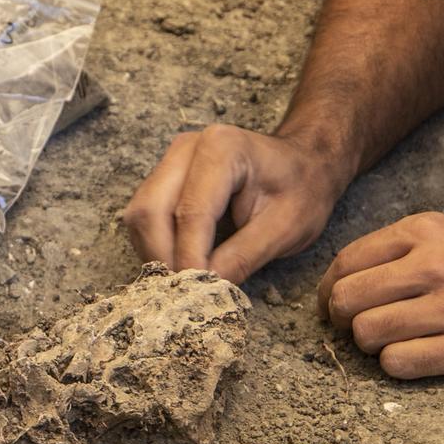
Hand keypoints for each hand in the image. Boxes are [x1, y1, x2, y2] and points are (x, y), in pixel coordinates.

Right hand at [122, 123, 347, 283]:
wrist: (303, 165)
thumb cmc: (301, 190)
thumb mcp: (286, 229)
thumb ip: (243, 257)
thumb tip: (203, 289)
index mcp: (222, 149)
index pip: (190, 212)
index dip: (188, 258)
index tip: (196, 294)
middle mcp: (187, 148)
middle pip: (150, 209)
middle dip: (162, 258)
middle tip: (182, 295)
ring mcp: (172, 161)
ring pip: (140, 213)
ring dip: (155, 254)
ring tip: (181, 284)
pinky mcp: (165, 178)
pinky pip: (146, 215)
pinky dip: (156, 246)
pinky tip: (178, 266)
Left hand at [316, 212, 443, 377]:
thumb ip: (407, 246)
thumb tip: (353, 274)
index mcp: (425, 232)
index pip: (348, 261)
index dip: (331, 288)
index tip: (335, 302)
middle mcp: (432, 265)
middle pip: (348, 299)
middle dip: (341, 318)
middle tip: (354, 327)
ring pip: (367, 333)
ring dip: (369, 345)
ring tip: (386, 343)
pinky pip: (399, 363)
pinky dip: (395, 365)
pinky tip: (411, 358)